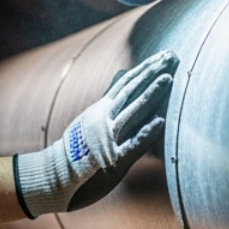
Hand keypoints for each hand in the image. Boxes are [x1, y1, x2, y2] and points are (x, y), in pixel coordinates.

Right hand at [12, 50, 177, 217]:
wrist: (58, 173)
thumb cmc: (79, 147)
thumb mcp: (92, 116)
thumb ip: (109, 96)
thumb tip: (121, 73)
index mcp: (102, 108)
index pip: (127, 83)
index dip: (145, 68)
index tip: (161, 55)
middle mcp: (105, 117)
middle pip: (132, 90)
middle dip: (151, 73)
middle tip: (170, 57)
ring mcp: (108, 136)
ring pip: (133, 111)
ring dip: (151, 94)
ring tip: (167, 79)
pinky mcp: (112, 158)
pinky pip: (132, 144)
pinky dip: (146, 132)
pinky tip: (161, 121)